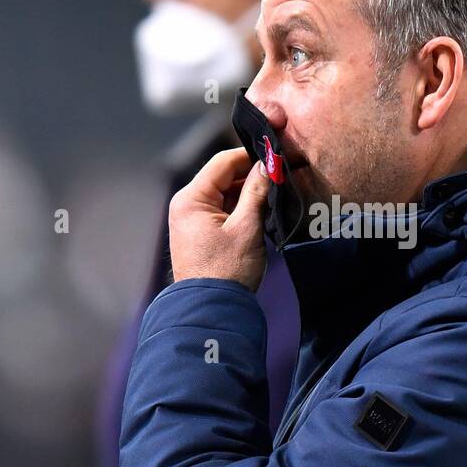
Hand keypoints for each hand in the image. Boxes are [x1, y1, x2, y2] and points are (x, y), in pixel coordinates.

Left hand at [168, 147, 270, 291]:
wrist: (212, 310)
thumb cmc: (227, 271)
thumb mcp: (247, 228)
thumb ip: (257, 192)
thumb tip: (268, 165)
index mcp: (190, 199)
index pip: (222, 163)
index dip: (250, 157)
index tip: (275, 158)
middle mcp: (186, 205)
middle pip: (223, 177)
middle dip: (251, 177)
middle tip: (280, 178)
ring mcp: (191, 220)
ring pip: (225, 194)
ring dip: (248, 194)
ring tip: (274, 198)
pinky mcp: (200, 233)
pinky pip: (222, 210)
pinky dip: (241, 209)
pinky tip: (261, 214)